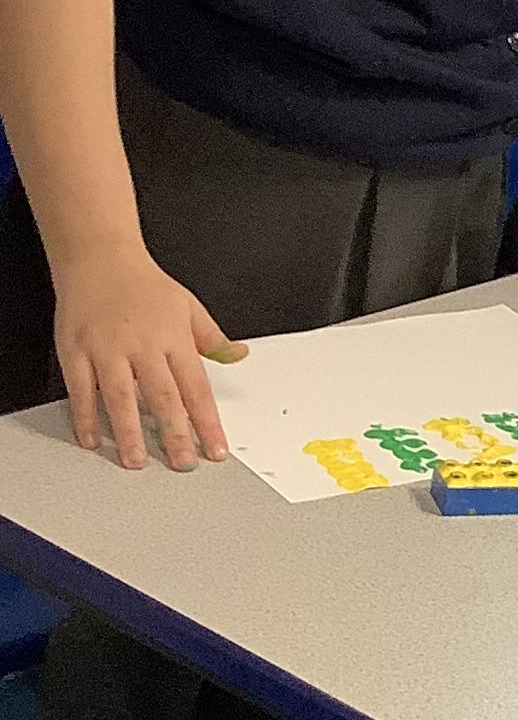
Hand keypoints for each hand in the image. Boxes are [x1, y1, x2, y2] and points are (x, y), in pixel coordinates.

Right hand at [51, 242, 244, 471]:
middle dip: (174, 434)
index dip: (207, 422)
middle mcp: (141, 345)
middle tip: (181, 463)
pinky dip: (85, 416)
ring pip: (119, 397)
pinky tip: (92, 438)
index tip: (215, 449)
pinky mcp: (75, 349)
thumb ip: (213, 338)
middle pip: (162, 396)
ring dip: (128, 432)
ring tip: (136, 460)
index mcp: (173, 338)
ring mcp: (106, 348)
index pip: (196, 388)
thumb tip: (240, 355)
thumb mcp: (188, 306)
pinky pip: (80, 389)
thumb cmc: (144, 284)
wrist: (98, 256)